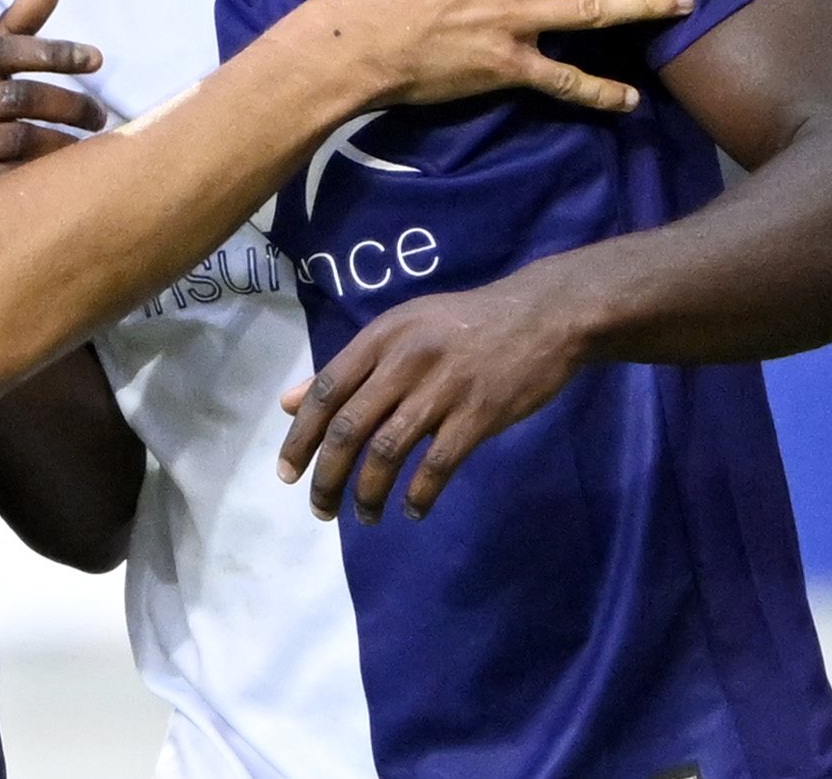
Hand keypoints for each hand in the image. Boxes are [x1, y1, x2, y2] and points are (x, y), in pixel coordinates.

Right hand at [0, 0, 107, 196]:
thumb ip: (11, 31)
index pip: (1, 49)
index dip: (52, 51)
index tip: (97, 59)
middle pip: (18, 96)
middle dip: (69, 104)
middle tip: (98, 115)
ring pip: (19, 140)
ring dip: (63, 143)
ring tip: (86, 147)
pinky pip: (9, 179)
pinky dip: (41, 175)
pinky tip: (60, 178)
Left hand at [276, 273, 584, 522]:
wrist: (543, 316)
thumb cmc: (466, 324)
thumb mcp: (402, 329)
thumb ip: (348, 367)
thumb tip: (288, 403)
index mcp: (382, 336)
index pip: (326, 390)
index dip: (300, 435)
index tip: (287, 474)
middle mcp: (405, 360)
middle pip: (349, 427)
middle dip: (327, 476)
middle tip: (319, 508)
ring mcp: (443, 388)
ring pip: (387, 451)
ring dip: (368, 492)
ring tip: (366, 516)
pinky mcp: (479, 414)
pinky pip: (437, 465)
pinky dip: (419, 494)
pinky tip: (413, 510)